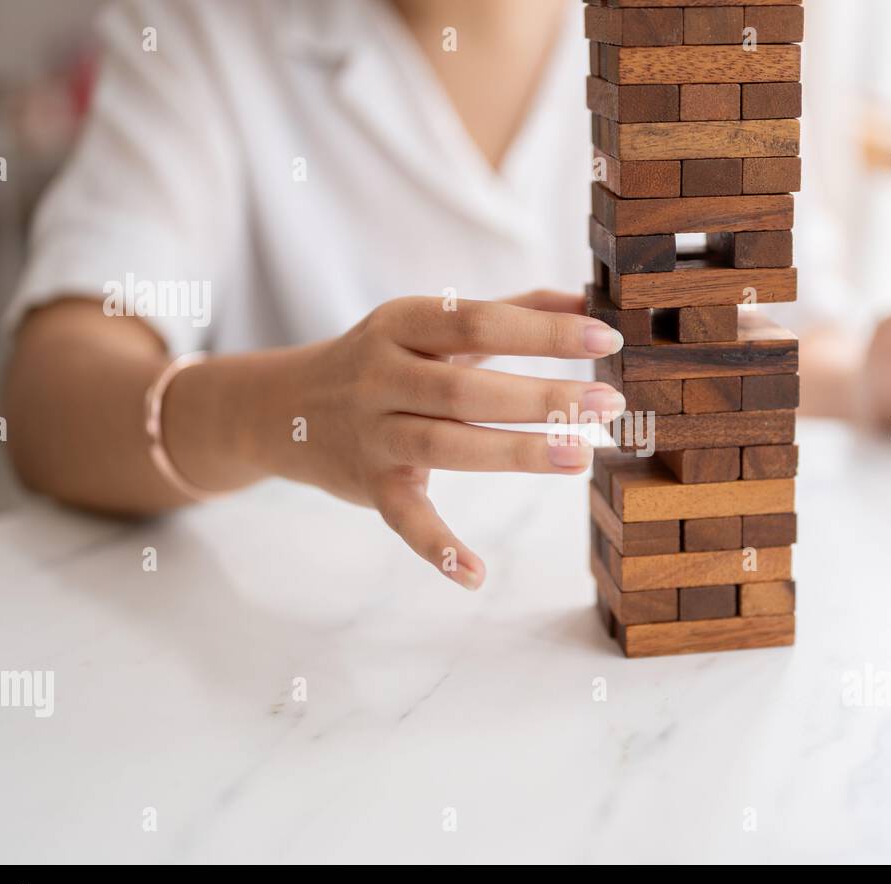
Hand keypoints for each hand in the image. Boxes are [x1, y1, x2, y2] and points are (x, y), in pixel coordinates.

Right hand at [257, 290, 624, 589]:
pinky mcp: (369, 488)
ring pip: (445, 446)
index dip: (542, 331)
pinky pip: (405, 521)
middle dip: (541, 398)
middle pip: (466, 390)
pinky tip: (477, 574)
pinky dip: (437, 549)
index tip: (606, 337)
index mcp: (402, 324)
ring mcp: (372, 436)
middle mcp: (381, 377)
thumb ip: (510, 310)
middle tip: (607, 405)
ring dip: (515, 453)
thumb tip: (589, 302)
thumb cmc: (383, 361)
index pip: (477, 321)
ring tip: (579, 456)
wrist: (283, 408)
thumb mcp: (431, 325)